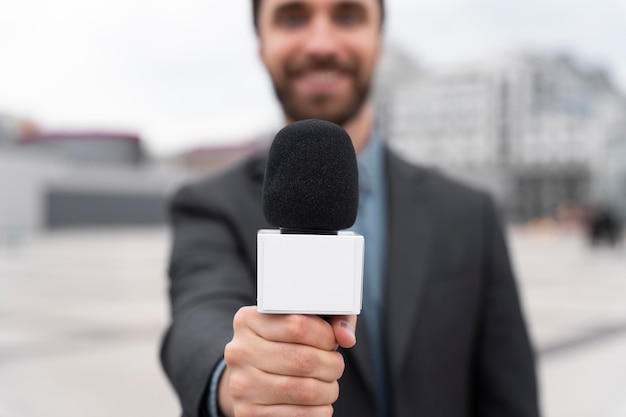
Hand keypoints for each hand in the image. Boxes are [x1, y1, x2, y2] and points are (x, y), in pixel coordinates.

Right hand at [218, 306, 356, 416]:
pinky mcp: (247, 412)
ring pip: (306, 390)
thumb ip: (328, 319)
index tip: (331, 341)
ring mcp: (241, 384)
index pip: (298, 325)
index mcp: (248, 320)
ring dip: (329, 390)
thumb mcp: (300, 321)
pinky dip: (320, 411)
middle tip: (335, 365)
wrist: (251, 379)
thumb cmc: (284, 345)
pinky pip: (299, 415)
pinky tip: (318, 403)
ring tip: (328, 384)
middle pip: (305, 360)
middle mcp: (239, 351)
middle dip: (332, 365)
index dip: (326, 336)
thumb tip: (347, 337)